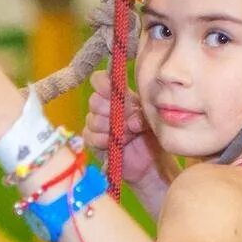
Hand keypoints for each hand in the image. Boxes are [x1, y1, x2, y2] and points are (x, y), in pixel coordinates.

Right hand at [87, 83, 163, 197]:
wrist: (150, 161)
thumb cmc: (151, 135)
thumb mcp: (150, 120)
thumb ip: (141, 115)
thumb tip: (131, 121)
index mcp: (118, 95)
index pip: (99, 80)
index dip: (102, 83)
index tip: (113, 92)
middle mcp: (104, 107)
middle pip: (94, 101)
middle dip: (112, 112)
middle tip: (130, 122)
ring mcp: (95, 124)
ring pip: (93, 120)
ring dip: (112, 129)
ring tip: (129, 135)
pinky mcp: (91, 140)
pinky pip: (90, 136)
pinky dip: (105, 140)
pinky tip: (118, 144)